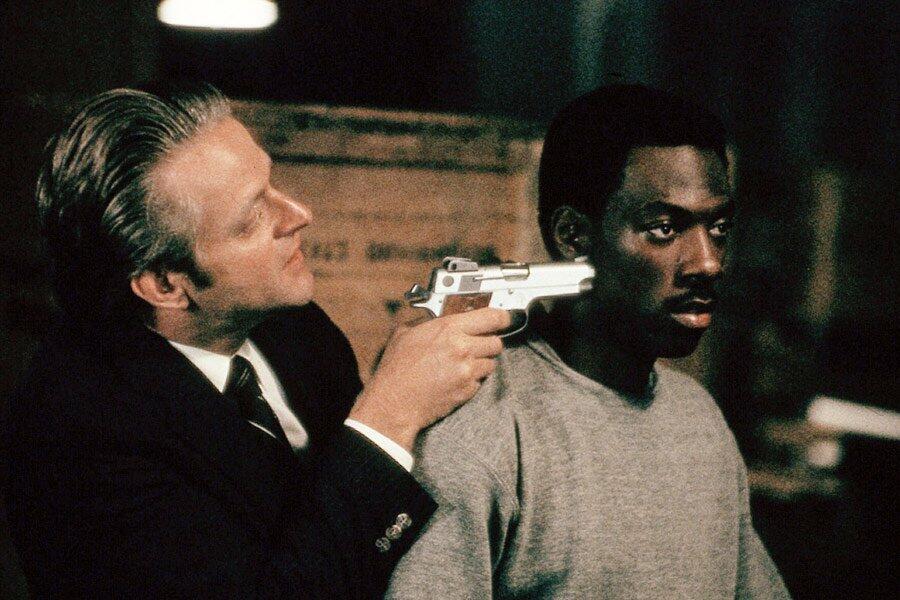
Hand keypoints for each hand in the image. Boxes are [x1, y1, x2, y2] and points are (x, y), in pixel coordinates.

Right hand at [349, 308, 509, 450]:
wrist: (394, 402)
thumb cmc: (396, 370)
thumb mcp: (405, 335)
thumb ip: (424, 323)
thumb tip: (432, 318)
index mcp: (448, 329)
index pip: (491, 317)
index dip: (501, 317)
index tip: (504, 319)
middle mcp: (462, 348)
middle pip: (496, 342)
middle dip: (488, 343)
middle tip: (476, 346)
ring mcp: (467, 370)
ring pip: (491, 363)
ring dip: (481, 363)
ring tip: (461, 366)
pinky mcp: (468, 390)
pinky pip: (480, 382)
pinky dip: (472, 380)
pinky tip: (455, 380)